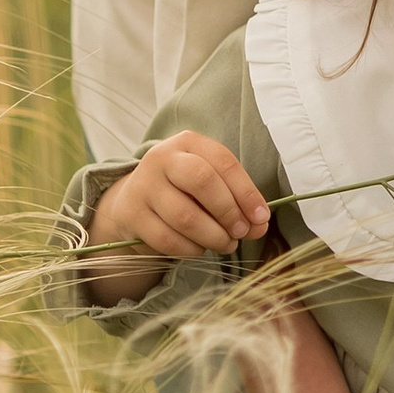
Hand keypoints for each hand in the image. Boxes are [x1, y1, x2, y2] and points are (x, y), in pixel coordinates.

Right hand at [95, 134, 270, 260]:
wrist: (135, 201)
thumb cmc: (183, 189)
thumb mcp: (210, 184)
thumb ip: (237, 201)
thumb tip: (260, 225)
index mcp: (188, 142)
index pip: (223, 162)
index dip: (246, 192)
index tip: (261, 217)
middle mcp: (162, 158)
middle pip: (202, 181)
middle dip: (228, 211)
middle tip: (241, 232)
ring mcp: (143, 186)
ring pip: (185, 216)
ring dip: (213, 237)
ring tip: (226, 244)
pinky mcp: (132, 215)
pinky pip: (168, 239)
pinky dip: (191, 249)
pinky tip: (200, 249)